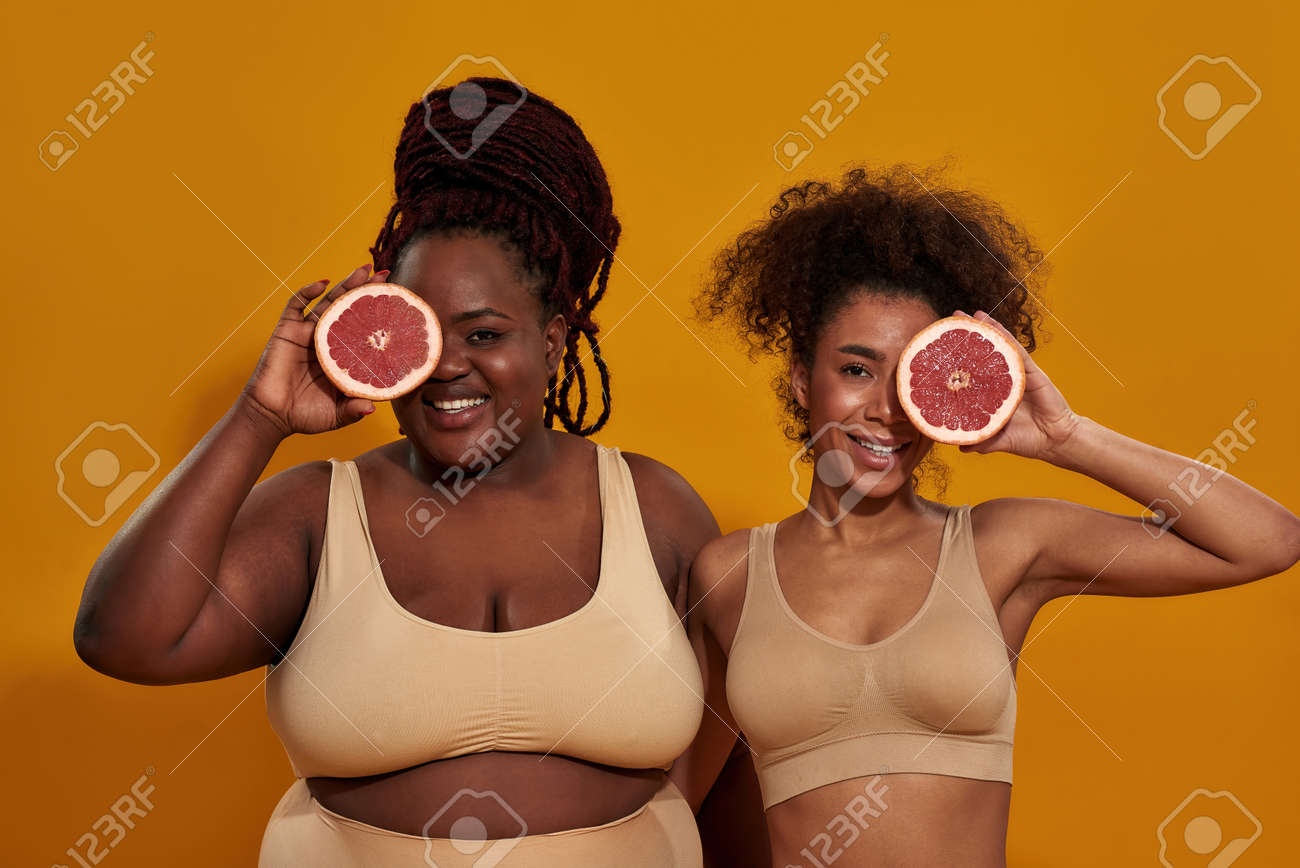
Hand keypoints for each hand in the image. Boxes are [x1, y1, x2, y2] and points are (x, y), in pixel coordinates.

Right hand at [240, 264, 390, 435]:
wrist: (271, 417)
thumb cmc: (305, 415)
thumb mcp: (337, 415)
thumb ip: (354, 410)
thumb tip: (373, 408)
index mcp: (342, 356)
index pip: (363, 328)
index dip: (378, 315)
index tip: (398, 304)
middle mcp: (327, 340)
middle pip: (348, 308)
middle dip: (365, 290)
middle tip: (385, 276)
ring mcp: (307, 333)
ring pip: (328, 302)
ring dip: (345, 284)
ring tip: (363, 270)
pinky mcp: (286, 331)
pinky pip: (296, 305)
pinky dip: (308, 291)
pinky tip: (323, 283)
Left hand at [954, 310, 1080, 460]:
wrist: (1055, 441)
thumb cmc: (1028, 440)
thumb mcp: (998, 441)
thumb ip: (981, 441)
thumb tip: (960, 446)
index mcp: (993, 394)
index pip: (973, 371)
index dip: (959, 357)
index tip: (942, 344)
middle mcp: (1003, 380)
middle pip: (983, 353)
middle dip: (969, 335)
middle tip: (952, 318)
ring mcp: (1017, 373)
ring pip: (999, 346)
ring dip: (986, 327)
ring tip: (971, 313)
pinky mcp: (1031, 372)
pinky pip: (1016, 351)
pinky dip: (1004, 335)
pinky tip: (993, 323)